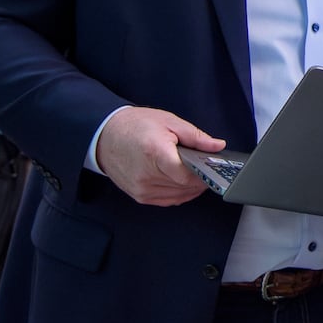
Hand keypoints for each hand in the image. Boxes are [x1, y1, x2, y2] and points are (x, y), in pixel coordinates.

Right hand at [95, 107, 224, 206]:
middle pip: (185, 186)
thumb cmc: (134, 126)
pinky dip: (180, 193)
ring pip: (179, 196)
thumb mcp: (169, 122)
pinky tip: (183, 181)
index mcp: (155, 153)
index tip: (212, 167)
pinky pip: (168, 200)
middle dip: (200, 178)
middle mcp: (147, 175)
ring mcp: (142, 189)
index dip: (203, 173)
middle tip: (205, 166)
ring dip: (191, 187)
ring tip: (194, 172)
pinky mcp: (140, 196)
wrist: (105, 136)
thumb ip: (196, 136)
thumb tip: (217, 146)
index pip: (187, 174)